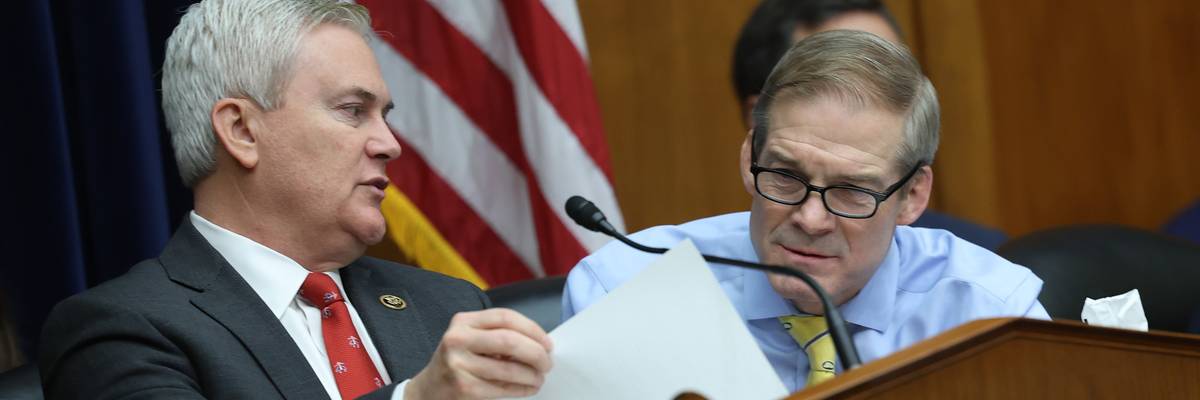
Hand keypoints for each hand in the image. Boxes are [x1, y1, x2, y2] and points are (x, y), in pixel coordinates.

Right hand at [406, 308, 553, 399]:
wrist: (428, 390)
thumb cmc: (458, 361)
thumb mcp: (471, 339)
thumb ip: (498, 335)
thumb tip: (539, 343)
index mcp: (463, 321)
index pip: (505, 317)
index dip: (532, 329)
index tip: (547, 343)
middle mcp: (457, 339)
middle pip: (509, 341)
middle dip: (536, 353)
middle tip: (547, 362)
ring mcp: (458, 364)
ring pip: (509, 368)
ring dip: (532, 375)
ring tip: (539, 378)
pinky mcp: (463, 388)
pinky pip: (502, 388)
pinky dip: (522, 389)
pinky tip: (528, 388)